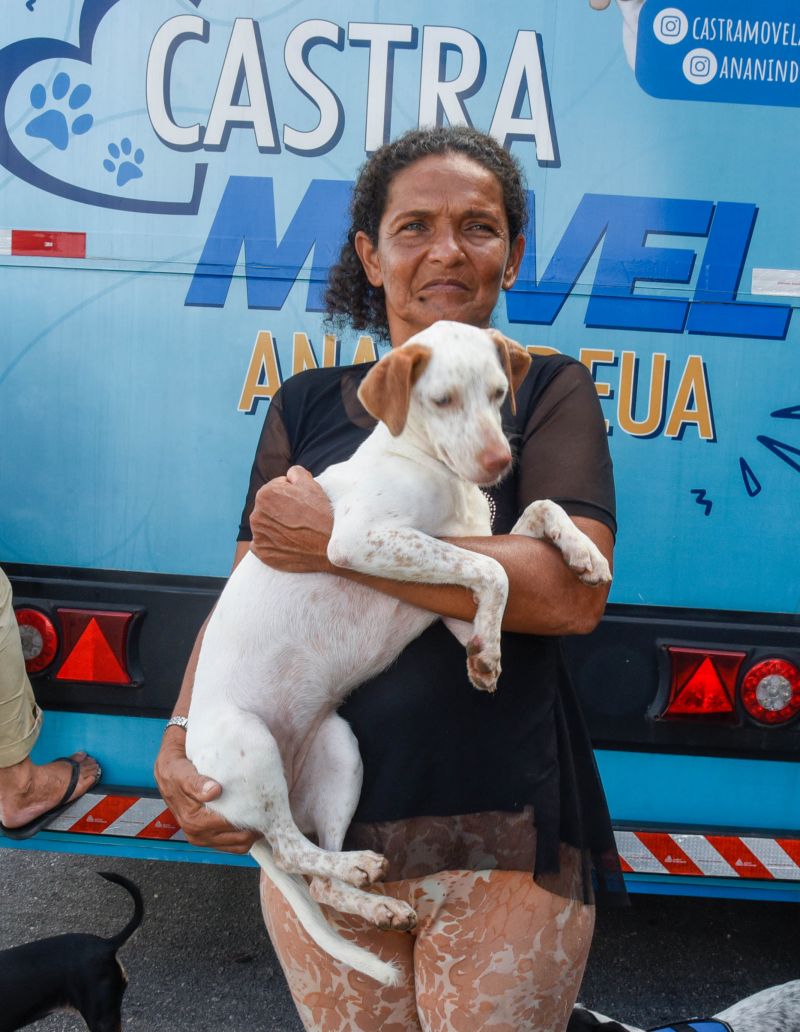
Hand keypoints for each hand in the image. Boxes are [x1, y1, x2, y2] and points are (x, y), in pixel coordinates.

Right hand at [154, 731, 255, 852]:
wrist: (167, 771)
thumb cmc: (175, 770)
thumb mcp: (182, 771)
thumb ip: (195, 782)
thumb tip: (213, 792)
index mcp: (193, 820)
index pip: (232, 825)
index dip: (252, 816)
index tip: (265, 803)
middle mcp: (198, 833)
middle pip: (240, 839)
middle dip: (256, 825)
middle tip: (269, 807)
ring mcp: (204, 837)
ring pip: (240, 844)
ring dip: (252, 832)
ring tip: (263, 813)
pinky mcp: (208, 838)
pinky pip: (234, 844)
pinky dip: (244, 835)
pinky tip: (251, 817)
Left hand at [250, 465, 333, 572]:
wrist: (329, 546)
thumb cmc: (321, 514)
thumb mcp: (311, 484)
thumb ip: (295, 472)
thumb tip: (289, 475)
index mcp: (265, 494)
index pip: (276, 489)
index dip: (291, 494)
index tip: (301, 504)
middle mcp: (256, 514)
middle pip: (269, 507)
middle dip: (281, 510)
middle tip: (300, 518)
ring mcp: (258, 535)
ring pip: (265, 525)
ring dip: (276, 526)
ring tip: (295, 531)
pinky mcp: (262, 552)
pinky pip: (261, 545)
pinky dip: (271, 544)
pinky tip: (286, 543)